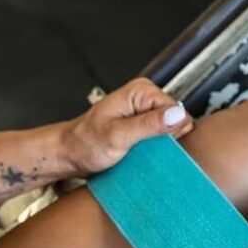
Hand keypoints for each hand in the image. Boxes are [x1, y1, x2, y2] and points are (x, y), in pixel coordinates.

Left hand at [62, 78, 194, 175]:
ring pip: (171, 132)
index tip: (150, 144)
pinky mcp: (143, 126)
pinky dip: (154, 150)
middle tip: (141, 150)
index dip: (169, 132)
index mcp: (141, 91)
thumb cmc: (85, 144)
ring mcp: (144, 112)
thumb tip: (177, 115)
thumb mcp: (118, 136)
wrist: (69, 154)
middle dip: (164, 140)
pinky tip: (140, 155)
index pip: (178, 111)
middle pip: (177, 121)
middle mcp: (145, 98)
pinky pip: (161, 139)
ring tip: (138, 153)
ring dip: (159, 147)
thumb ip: (149, 125)